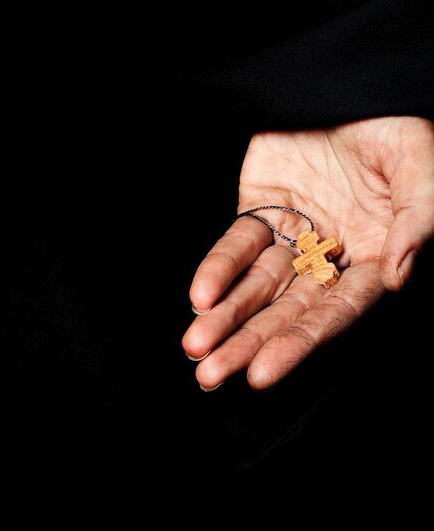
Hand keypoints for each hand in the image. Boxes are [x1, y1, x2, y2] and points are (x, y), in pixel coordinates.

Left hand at [182, 117, 433, 390]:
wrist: (347, 78)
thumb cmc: (392, 121)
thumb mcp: (419, 166)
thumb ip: (416, 221)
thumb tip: (398, 277)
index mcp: (375, 256)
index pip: (336, 310)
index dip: (300, 342)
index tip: (264, 372)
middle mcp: (333, 255)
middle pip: (289, 309)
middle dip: (250, 342)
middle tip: (214, 374)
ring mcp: (295, 234)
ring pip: (258, 285)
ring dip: (226, 316)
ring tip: (197, 347)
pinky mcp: (262, 208)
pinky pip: (238, 243)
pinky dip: (219, 268)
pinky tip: (201, 295)